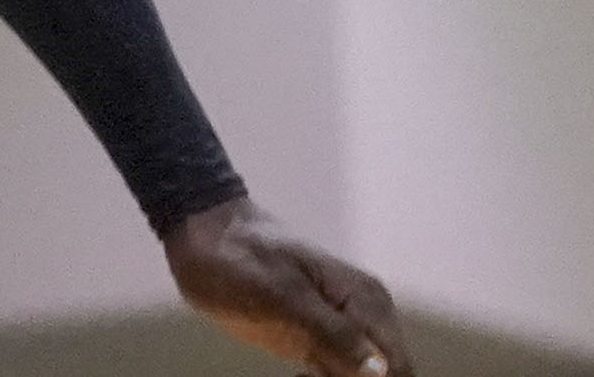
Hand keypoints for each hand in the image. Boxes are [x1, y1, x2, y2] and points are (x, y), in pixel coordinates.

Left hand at [164, 197, 409, 376]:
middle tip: (304, 375)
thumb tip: (380, 373)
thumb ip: (333, 332)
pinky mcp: (317, 338)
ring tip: (298, 373)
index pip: (395, 366)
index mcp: (366, 301)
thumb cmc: (236, 258)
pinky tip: (298, 375)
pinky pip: (337, 373)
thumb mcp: (281, 294)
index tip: (324, 374)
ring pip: (361, 376)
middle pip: (384, 374)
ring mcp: (341, 328)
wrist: (199, 232)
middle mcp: (365, 316)